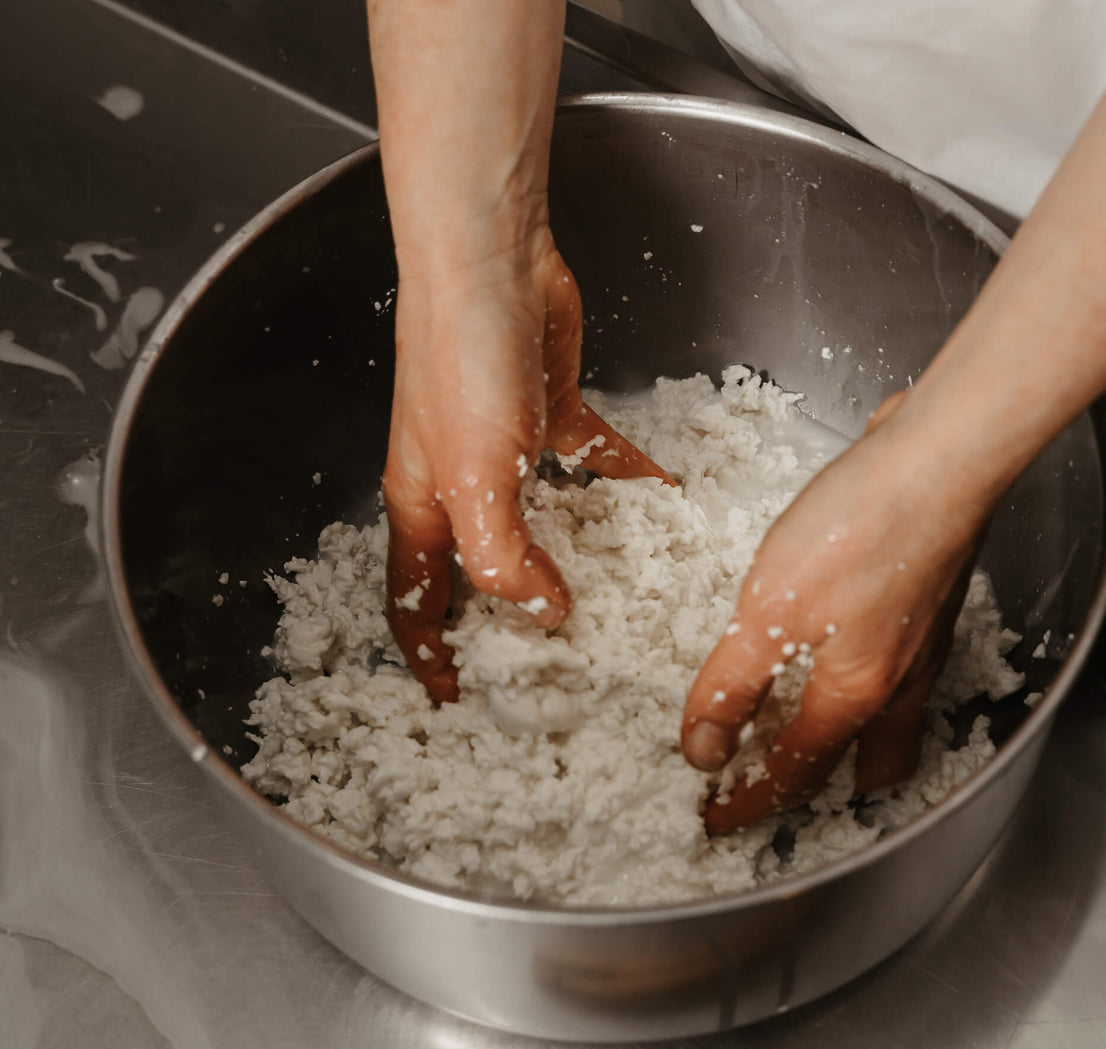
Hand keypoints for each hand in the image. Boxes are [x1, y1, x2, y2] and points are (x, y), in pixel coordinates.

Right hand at [382, 229, 669, 700]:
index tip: (457, 700)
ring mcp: (506, 451)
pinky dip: (621, 490)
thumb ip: (504, 556)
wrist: (490, 260)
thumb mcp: (475, 477)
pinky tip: (659, 505)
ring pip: (538, 527)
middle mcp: (461, 488)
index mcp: (425, 509)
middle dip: (505, 622)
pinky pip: (590, 468)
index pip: (415, 601)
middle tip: (550, 663)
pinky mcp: (549, 416)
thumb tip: (543, 612)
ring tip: (612, 601)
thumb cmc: (459, 358)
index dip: (430, 656)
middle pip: (479, 572)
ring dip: (568, 564)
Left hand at [680, 392, 988, 833]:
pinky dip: (867, 686)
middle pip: (870, 766)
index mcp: (854, 696)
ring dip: (852, 739)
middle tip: (778, 779)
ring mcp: (925, 646)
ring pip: (893, 723)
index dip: (750, 802)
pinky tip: (840, 650)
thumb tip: (703, 750)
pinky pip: (901, 673)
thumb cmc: (861, 526)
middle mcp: (899, 683)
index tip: (717, 818)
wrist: (939, 458)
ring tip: (808, 724)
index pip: (796, 774)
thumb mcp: (769, 612)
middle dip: (826, 787)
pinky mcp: (930, 605)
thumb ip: (732, 685)